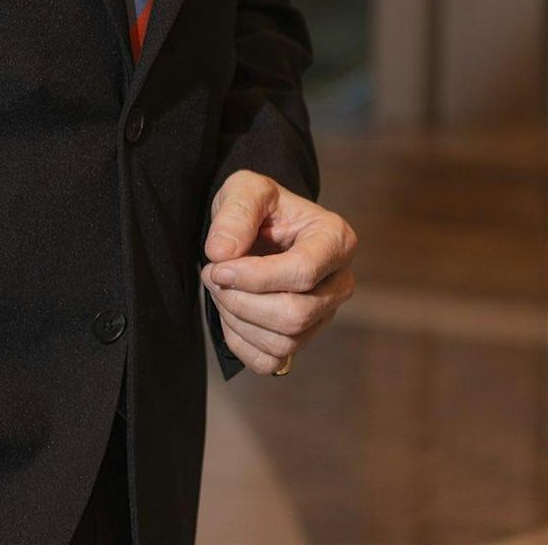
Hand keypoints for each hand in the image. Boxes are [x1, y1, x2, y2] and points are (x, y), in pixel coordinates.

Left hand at [200, 170, 356, 375]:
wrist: (260, 225)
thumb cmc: (259, 205)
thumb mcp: (245, 189)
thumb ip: (234, 214)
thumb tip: (221, 254)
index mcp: (336, 239)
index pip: (303, 273)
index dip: (255, 277)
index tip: (217, 266)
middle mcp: (339, 282)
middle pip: (295, 315)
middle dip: (242, 301)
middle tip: (211, 276)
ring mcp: (324, 315)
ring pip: (283, 342)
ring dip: (237, 319)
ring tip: (219, 287)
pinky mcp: (304, 339)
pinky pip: (271, 362)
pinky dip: (239, 342)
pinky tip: (229, 311)